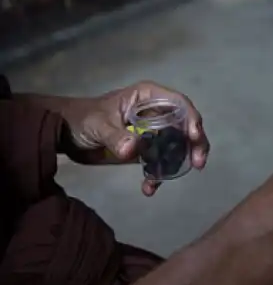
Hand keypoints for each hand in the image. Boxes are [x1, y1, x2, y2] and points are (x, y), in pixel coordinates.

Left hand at [61, 81, 209, 195]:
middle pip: (186, 126)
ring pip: (177, 146)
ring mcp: (153, 131)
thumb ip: (115, 136)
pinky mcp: (146, 148)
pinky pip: (160, 161)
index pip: (180, 104)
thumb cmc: (81, 118)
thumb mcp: (98, 124)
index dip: (192, 119)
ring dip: (176, 164)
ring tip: (162, 181)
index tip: (194, 137)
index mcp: (149, 97)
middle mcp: (156, 112)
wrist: (64, 133)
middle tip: (197, 163)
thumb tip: (133, 150)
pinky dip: (158, 174)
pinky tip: (148, 187)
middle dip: (194, 145)